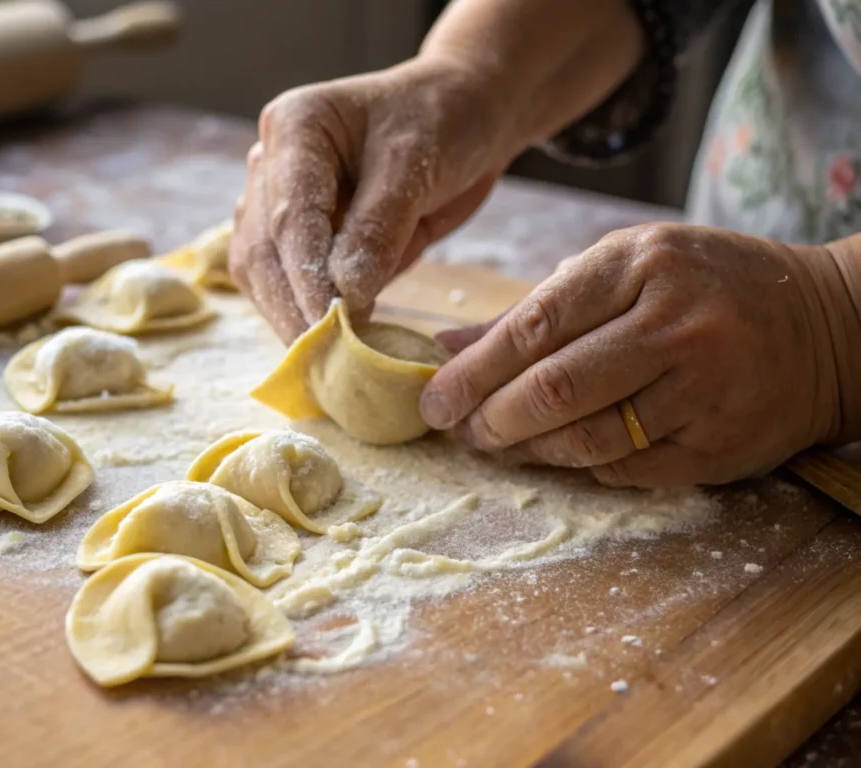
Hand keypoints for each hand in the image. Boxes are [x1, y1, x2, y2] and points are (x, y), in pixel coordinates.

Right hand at [229, 55, 516, 343]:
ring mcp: (279, 203)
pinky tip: (329, 347)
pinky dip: (306, 318)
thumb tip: (346, 296)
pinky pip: (288, 284)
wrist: (464, 115)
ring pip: (263, 276)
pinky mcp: (300, 238)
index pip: (289, 216)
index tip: (330, 328)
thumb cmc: (443, 122)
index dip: (306, 279)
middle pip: (261, 252)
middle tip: (326, 363)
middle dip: (292, 310)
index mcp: (294, 128)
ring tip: (326, 365)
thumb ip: (377, 228)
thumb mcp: (416, 165)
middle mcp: (271, 166)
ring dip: (291, 321)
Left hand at [420, 224, 846, 486]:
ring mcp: (703, 388)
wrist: (828, 327)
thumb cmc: (706, 289)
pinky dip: (583, 466)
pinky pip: (628, 469)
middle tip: (462, 431)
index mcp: (641, 264)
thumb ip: (537, 308)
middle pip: (554, 387)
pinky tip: (562, 454)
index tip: (435, 398)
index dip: (474, 371)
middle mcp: (675, 323)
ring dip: (530, 450)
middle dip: (492, 419)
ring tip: (502, 445)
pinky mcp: (720, 444)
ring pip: (588, 437)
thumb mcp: (628, 269)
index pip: (535, 324)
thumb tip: (448, 347)